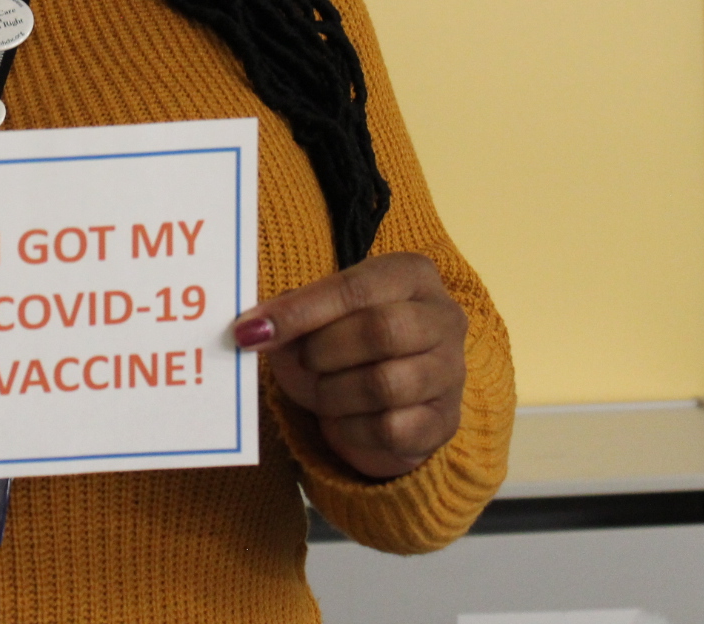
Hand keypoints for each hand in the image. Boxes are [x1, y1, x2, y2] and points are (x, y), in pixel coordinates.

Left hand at [233, 252, 466, 478]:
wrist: (388, 401)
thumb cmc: (347, 344)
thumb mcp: (318, 318)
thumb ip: (289, 315)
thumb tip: (252, 329)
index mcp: (413, 275)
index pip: (355, 288)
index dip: (299, 311)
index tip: (252, 331)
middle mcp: (444, 318)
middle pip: (380, 331)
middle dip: (324, 352)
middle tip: (303, 362)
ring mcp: (451, 372)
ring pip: (385, 384)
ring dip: (333, 393)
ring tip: (321, 392)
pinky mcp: (445, 422)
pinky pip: (389, 429)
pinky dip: (349, 429)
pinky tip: (343, 420)